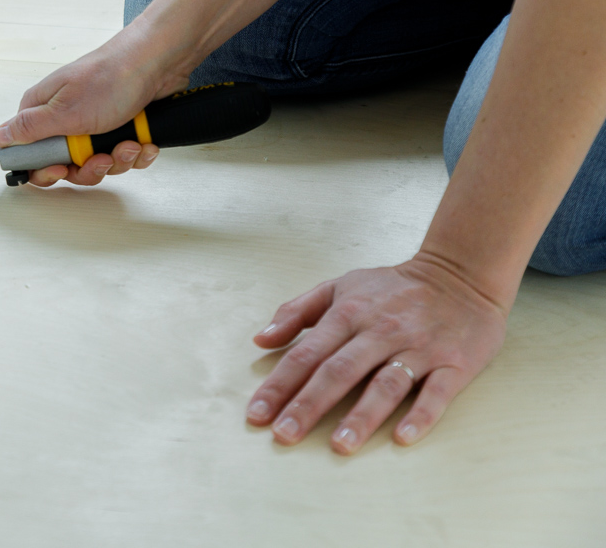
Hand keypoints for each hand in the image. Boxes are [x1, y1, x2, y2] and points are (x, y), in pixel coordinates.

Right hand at [0, 24, 188, 185]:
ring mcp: (94, 125)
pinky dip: (135, 153)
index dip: (44, 169)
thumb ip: (29, 129)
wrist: (158, 62)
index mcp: (44, 112)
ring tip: (129, 143)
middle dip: (90, 168)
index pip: (30, 155)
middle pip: (67, 166)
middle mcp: (66, 120)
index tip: (61, 169)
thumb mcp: (64, 111)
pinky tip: (142, 142)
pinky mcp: (118, 128)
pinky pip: (122, 156)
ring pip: (98, 164)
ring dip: (118, 159)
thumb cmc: (111, 78)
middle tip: (102, 157)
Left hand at [246, 254, 509, 454]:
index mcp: (348, 313)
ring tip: (339, 445)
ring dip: (362, 416)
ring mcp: (418, 348)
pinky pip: (437, 392)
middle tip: (284, 435)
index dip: (279, 384)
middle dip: (309, 404)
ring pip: (386, 385)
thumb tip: (261, 339)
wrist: (460, 274)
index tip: (257, 414)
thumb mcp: (339, 287)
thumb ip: (296, 311)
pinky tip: (402, 437)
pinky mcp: (454, 362)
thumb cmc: (392, 288)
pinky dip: (421, 415)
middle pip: (339, 371)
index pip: (306, 354)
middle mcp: (380, 331)